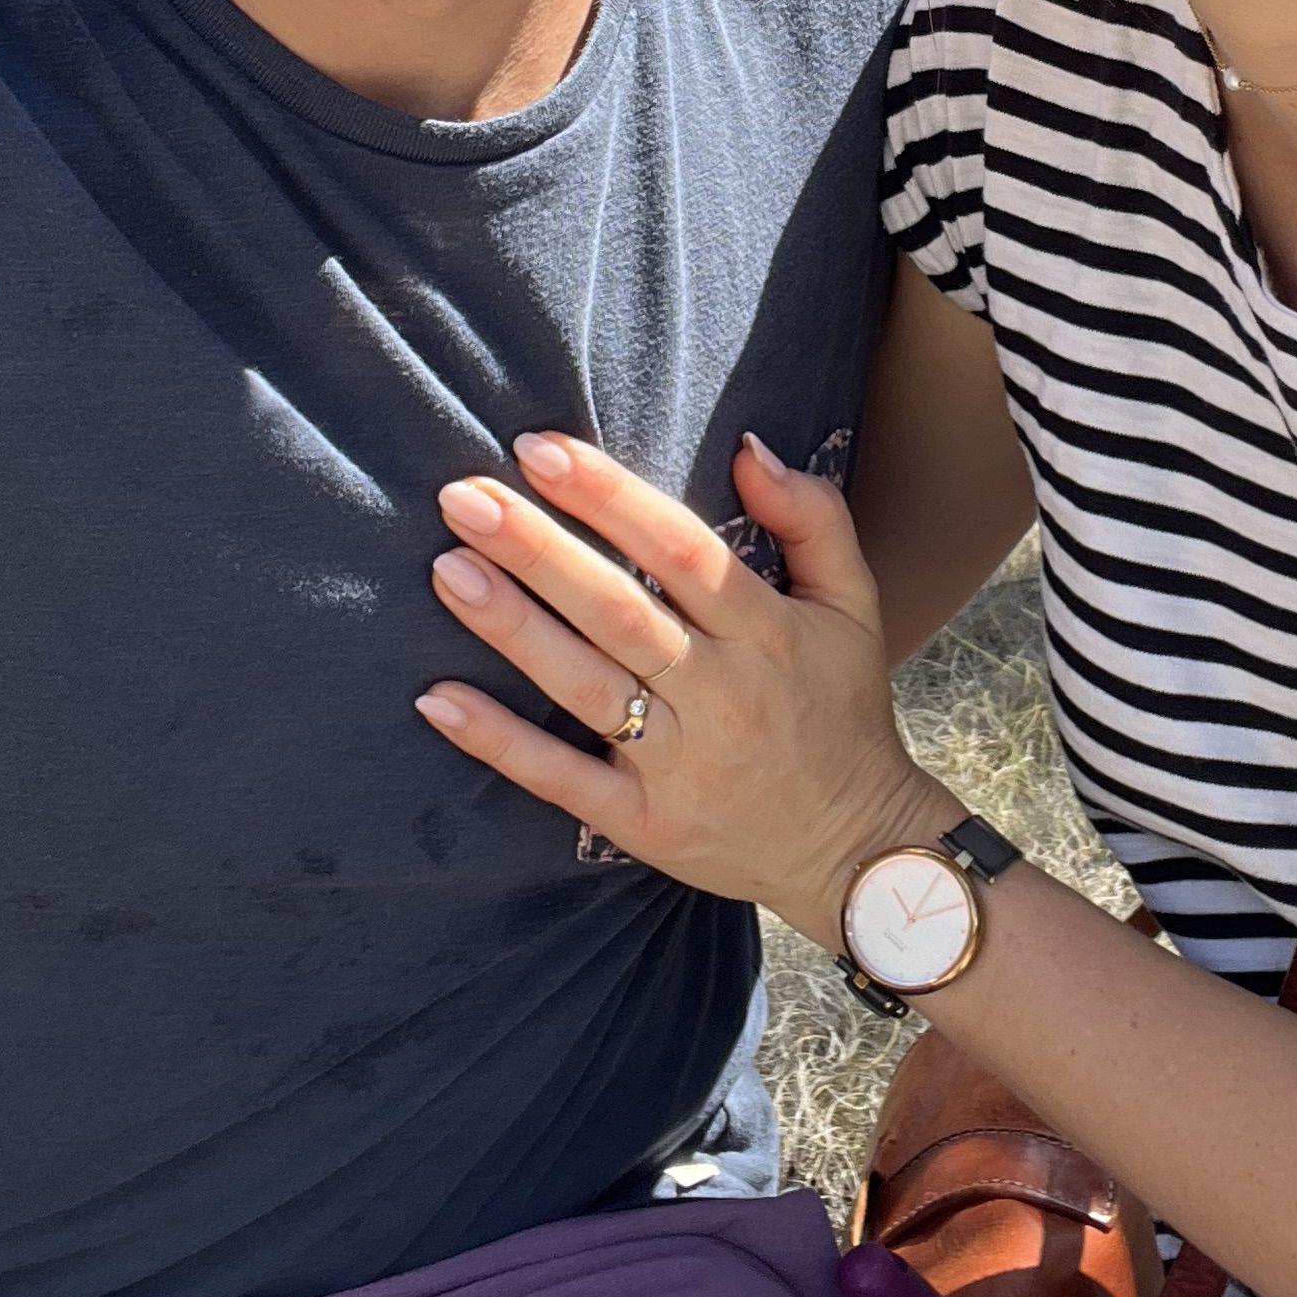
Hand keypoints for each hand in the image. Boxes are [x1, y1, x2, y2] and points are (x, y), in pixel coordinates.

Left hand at [415, 430, 944, 938]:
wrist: (858, 849)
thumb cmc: (842, 710)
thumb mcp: (855, 605)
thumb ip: (814, 517)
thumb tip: (749, 447)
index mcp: (767, 632)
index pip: (681, 549)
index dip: (610, 496)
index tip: (541, 448)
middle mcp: (721, 693)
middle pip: (618, 610)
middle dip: (537, 549)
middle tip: (464, 494)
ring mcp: (679, 765)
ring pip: (585, 686)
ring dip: (512, 627)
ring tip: (447, 568)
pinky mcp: (644, 825)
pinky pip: (563, 780)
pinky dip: (499, 741)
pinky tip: (438, 698)